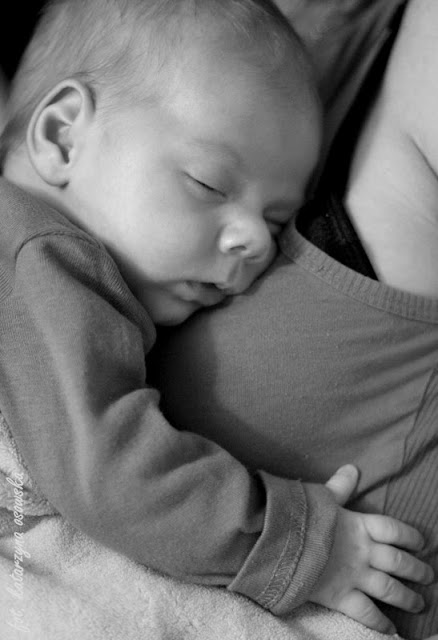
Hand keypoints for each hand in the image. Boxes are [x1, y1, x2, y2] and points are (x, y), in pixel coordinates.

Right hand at [309, 465, 433, 634]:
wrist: (280, 540)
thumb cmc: (300, 515)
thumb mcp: (322, 496)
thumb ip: (340, 486)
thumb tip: (353, 468)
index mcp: (359, 525)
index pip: (393, 530)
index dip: (410, 536)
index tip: (421, 543)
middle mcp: (363, 551)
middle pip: (398, 561)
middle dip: (416, 569)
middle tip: (428, 576)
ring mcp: (354, 575)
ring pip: (390, 589)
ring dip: (407, 597)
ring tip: (418, 603)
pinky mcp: (341, 596)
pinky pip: (367, 612)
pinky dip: (380, 622)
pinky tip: (390, 629)